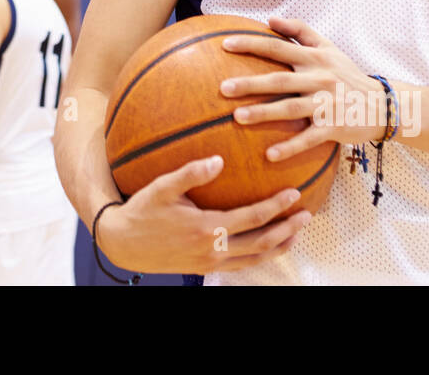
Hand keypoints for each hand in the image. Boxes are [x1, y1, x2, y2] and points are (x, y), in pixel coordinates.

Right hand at [96, 155, 310, 274]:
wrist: (122, 244)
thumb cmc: (141, 211)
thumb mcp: (162, 187)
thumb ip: (190, 173)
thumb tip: (217, 160)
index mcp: (206, 228)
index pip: (252, 219)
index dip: (276, 207)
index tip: (294, 194)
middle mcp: (212, 249)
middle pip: (261, 244)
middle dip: (287, 230)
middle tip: (306, 216)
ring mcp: (209, 262)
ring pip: (254, 259)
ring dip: (279, 247)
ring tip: (295, 233)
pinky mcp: (204, 268)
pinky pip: (241, 265)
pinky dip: (260, 257)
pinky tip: (266, 246)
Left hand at [220, 16, 386, 160]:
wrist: (383, 104)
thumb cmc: (347, 74)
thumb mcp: (328, 48)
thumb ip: (300, 31)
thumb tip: (270, 19)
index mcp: (314, 58)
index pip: (278, 47)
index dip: (251, 44)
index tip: (225, 44)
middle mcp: (319, 79)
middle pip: (279, 80)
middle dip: (250, 83)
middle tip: (222, 88)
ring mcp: (326, 103)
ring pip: (291, 108)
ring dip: (264, 113)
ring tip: (237, 118)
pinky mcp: (334, 127)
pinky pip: (309, 138)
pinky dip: (290, 147)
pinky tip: (269, 155)